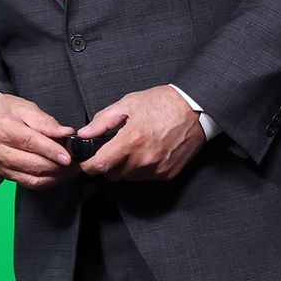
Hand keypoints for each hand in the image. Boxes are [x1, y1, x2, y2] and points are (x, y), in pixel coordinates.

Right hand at [0, 94, 75, 188]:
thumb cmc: (5, 111)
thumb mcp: (24, 107)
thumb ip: (45, 121)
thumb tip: (65, 133)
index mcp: (2, 127)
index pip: (30, 142)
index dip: (51, 151)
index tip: (68, 156)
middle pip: (32, 163)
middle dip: (57, 166)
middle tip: (75, 163)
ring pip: (31, 176)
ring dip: (54, 176)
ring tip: (69, 170)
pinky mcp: (2, 173)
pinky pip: (27, 183)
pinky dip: (45, 181)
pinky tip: (56, 175)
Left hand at [79, 85, 205, 181]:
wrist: (195, 108)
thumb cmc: (164, 103)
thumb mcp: (128, 104)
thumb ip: (103, 120)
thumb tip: (86, 133)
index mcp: (132, 140)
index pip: (101, 165)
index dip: (88, 166)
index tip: (86, 163)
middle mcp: (145, 158)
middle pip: (113, 174)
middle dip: (107, 164)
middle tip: (112, 149)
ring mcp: (157, 168)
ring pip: (129, 177)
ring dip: (124, 167)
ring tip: (133, 147)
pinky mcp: (168, 173)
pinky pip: (146, 177)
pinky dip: (141, 168)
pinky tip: (146, 152)